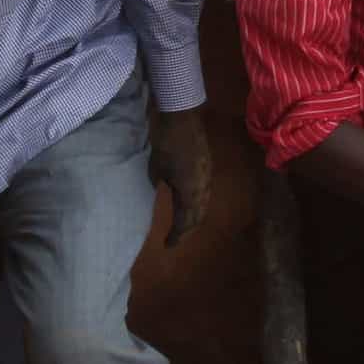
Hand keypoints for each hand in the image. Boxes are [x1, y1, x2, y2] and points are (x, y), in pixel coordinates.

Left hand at [150, 106, 211, 245]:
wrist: (182, 117)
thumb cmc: (166, 143)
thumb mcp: (156, 169)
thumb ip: (158, 185)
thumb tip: (159, 191)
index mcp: (190, 192)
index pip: (185, 222)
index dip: (177, 236)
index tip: (167, 245)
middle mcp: (203, 188)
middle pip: (198, 216)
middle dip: (187, 231)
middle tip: (175, 239)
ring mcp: (208, 177)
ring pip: (204, 205)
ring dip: (194, 218)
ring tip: (182, 226)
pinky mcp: (207, 167)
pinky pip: (205, 194)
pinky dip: (197, 204)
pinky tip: (189, 204)